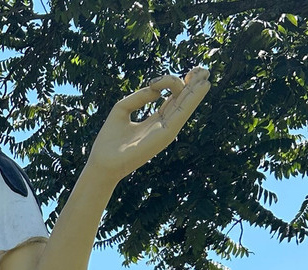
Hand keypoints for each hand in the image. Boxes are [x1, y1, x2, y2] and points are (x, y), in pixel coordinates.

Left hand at [88, 67, 210, 182]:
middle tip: (203, 69)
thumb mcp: (122, 109)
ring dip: (196, 89)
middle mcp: (163, 125)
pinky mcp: (165, 135)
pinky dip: (192, 99)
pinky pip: (181, 113)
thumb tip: (156, 89)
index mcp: (155, 121)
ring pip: (185, 105)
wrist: (102, 163)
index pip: (172, 99)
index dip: (175, 84)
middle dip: (193, 84)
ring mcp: (165, 131)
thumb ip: (139, 97)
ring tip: (205, 73)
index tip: (156, 81)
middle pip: (183, 101)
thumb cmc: (109, 140)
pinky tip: (200, 87)